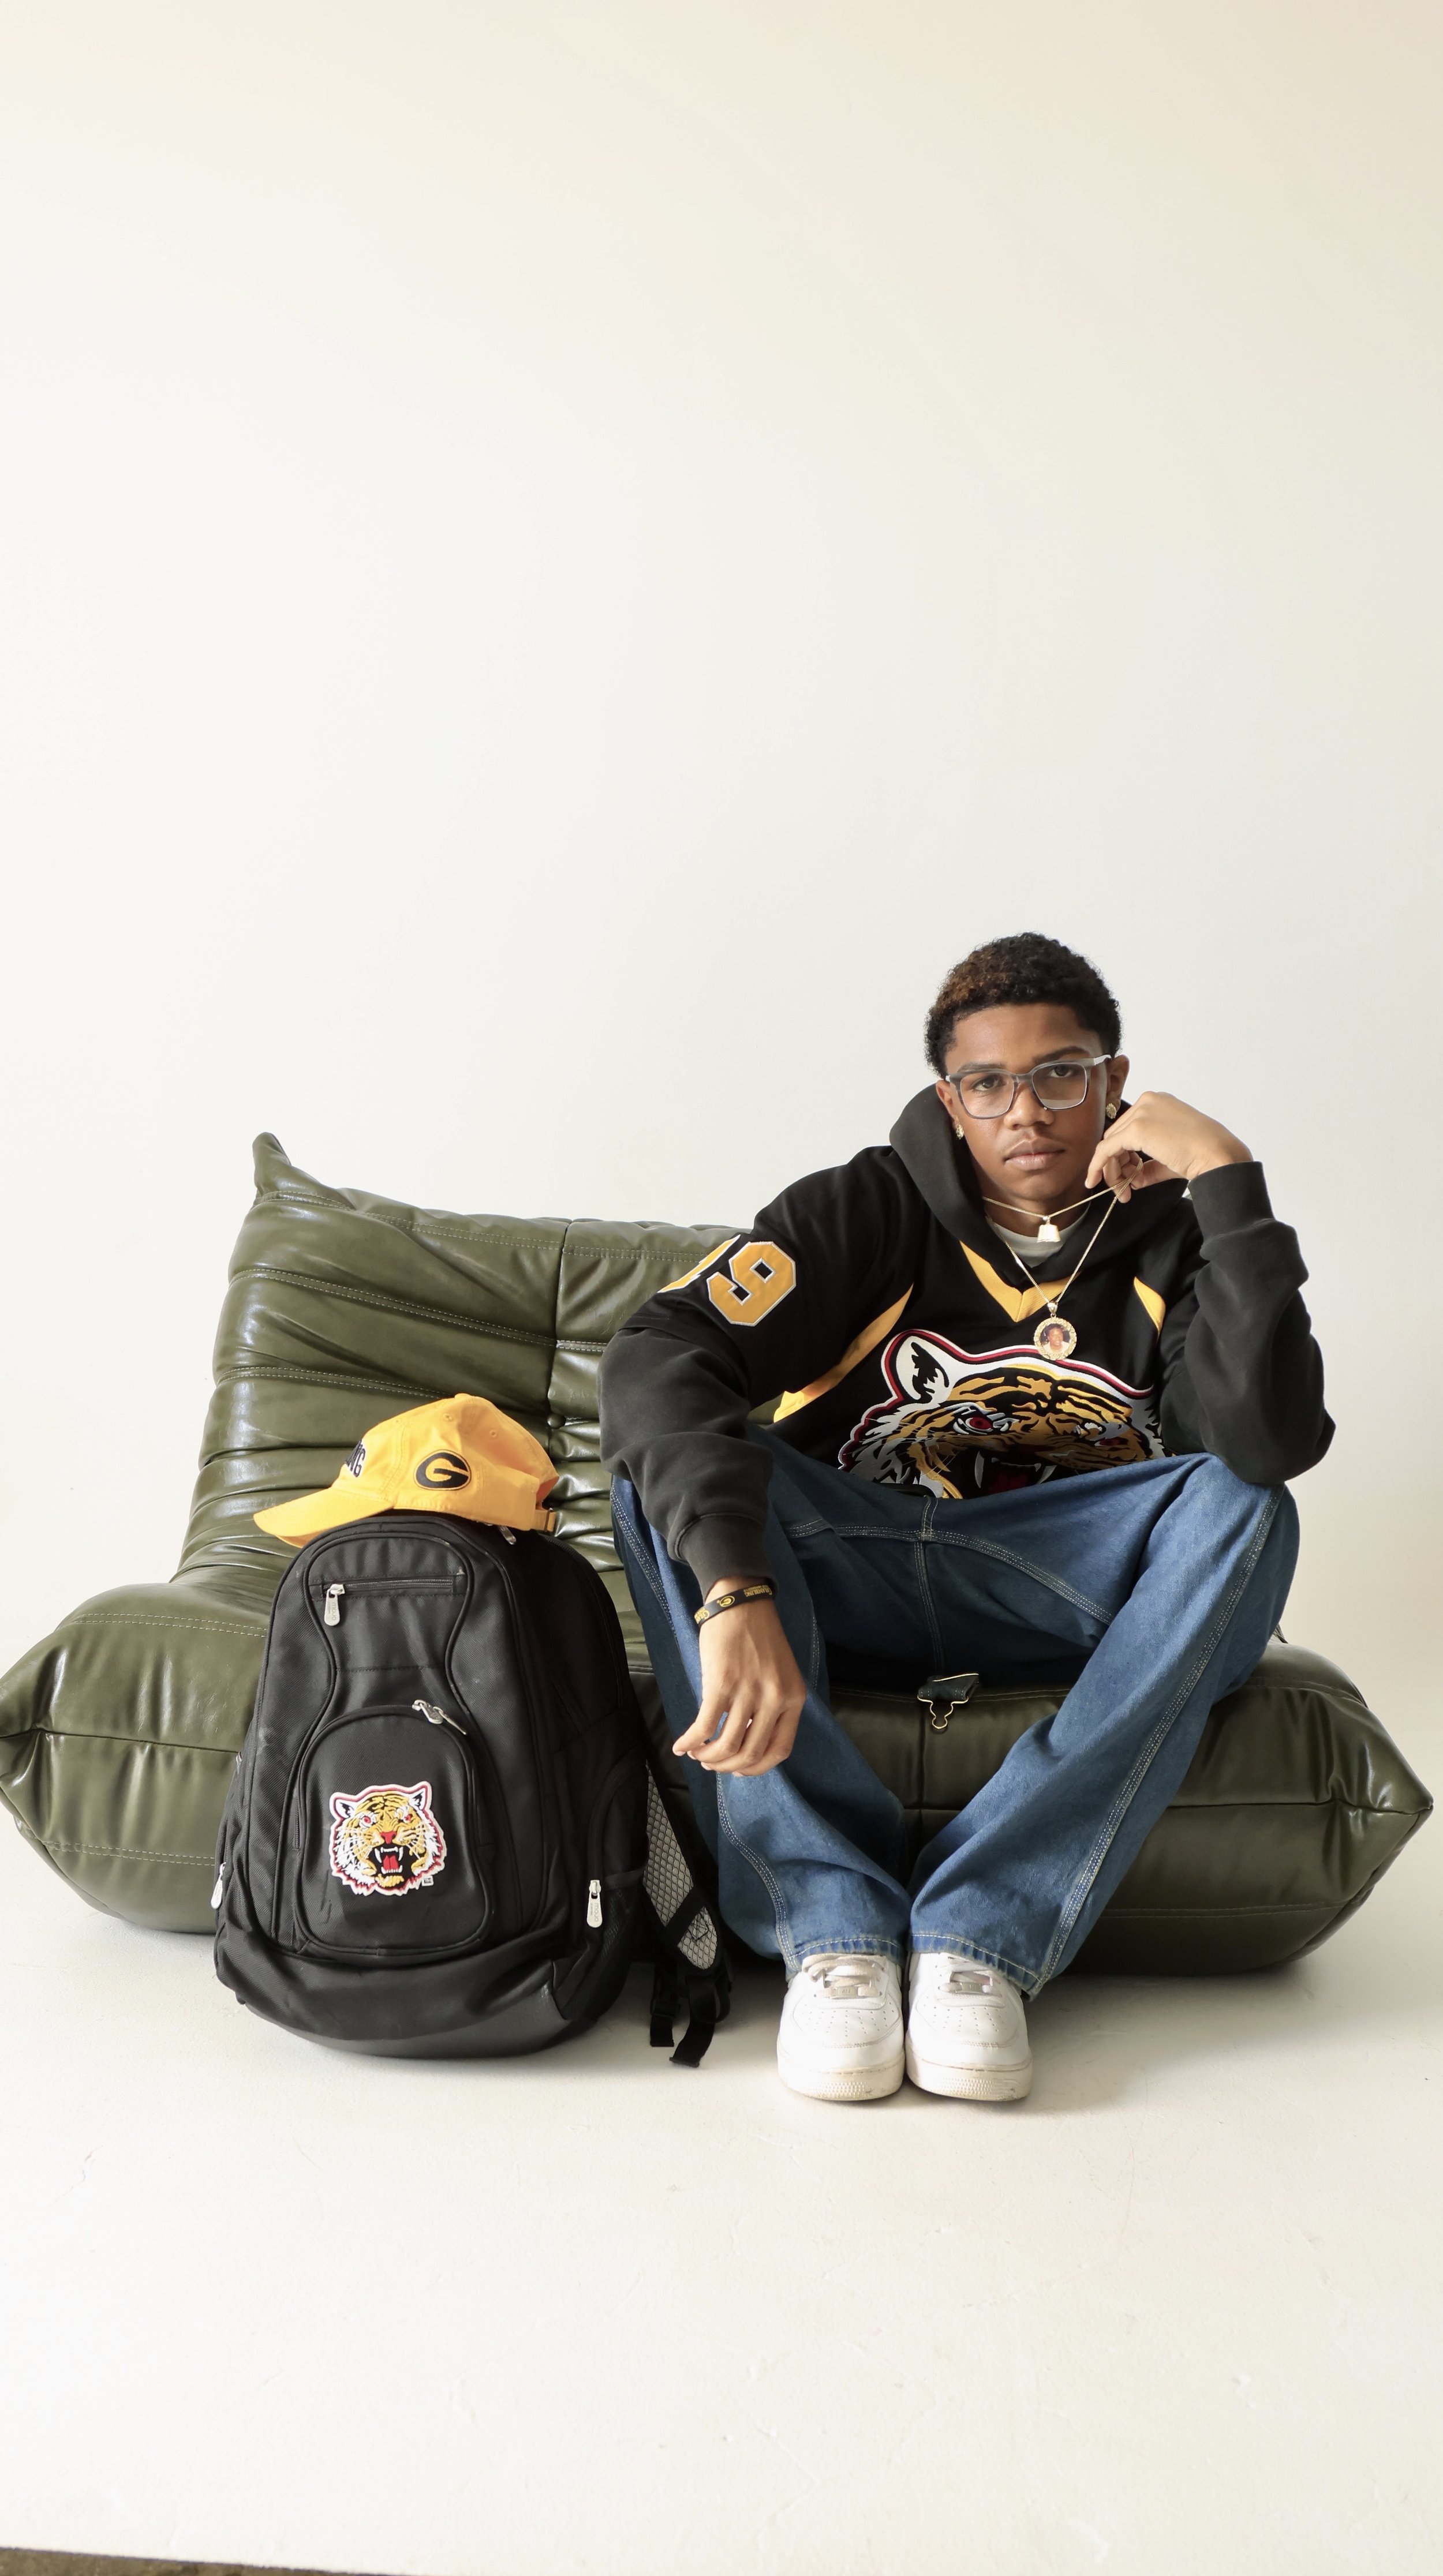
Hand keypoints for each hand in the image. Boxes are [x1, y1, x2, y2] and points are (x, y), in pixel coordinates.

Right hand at [673, 1582, 807, 1775]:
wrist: (740, 1602)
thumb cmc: (758, 1637)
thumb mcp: (780, 1674)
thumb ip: (772, 1706)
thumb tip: (747, 1741)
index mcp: (793, 1698)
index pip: (780, 1751)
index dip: (757, 1768)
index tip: (740, 1769)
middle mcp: (775, 1698)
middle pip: (751, 1753)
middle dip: (727, 1766)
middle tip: (711, 1764)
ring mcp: (748, 1691)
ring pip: (727, 1745)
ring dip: (708, 1756)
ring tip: (697, 1754)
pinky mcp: (721, 1683)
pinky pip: (704, 1725)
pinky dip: (691, 1741)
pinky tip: (681, 1745)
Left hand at [1086, 1091, 1251, 1201]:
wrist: (1218, 1156)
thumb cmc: (1205, 1155)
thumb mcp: (1170, 1157)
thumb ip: (1149, 1166)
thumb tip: (1133, 1179)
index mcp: (1159, 1103)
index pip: (1129, 1128)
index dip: (1124, 1154)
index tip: (1128, 1175)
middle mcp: (1148, 1102)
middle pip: (1117, 1135)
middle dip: (1117, 1164)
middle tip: (1124, 1188)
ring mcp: (1142, 1113)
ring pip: (1110, 1143)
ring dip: (1111, 1170)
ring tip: (1123, 1192)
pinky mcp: (1137, 1128)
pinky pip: (1107, 1149)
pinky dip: (1098, 1166)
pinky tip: (1096, 1181)